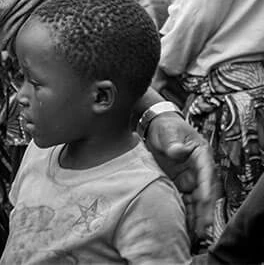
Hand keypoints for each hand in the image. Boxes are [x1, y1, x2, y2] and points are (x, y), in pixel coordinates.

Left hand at [145, 112, 215, 236]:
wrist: (156, 128)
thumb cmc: (165, 127)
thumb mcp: (168, 131)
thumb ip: (173, 142)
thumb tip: (178, 151)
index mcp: (201, 155)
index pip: (206, 174)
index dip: (206, 189)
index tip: (204, 201)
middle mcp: (200, 169)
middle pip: (205, 192)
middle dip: (204, 211)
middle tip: (202, 228)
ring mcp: (191, 178)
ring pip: (197, 200)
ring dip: (197, 216)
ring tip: (196, 234)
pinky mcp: (182, 184)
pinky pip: (186, 200)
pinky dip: (187, 213)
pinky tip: (186, 227)